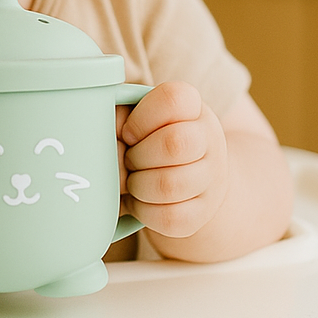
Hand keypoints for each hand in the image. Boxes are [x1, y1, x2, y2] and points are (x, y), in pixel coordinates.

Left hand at [116, 81, 227, 239]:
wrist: (185, 171)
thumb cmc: (148, 135)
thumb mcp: (134, 114)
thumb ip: (117, 115)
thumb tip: (106, 137)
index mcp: (191, 105)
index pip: (172, 99)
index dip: (141, 119)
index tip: (127, 132)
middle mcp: (209, 137)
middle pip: (175, 144)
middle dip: (138, 156)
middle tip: (128, 159)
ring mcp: (211, 177)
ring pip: (171, 185)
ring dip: (138, 185)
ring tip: (132, 181)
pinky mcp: (203, 212)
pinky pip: (171, 218)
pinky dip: (145, 212)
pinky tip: (139, 201)